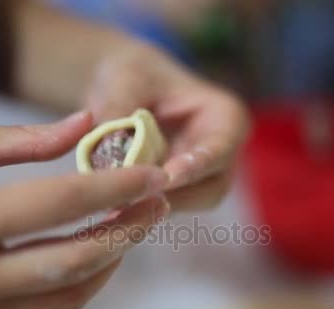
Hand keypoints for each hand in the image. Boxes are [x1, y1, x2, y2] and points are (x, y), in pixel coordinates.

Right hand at [0, 112, 169, 308]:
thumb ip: (21, 141)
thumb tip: (86, 126)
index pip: (59, 206)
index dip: (115, 187)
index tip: (153, 174)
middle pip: (74, 259)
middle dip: (127, 229)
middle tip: (159, 202)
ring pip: (66, 296)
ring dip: (110, 261)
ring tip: (133, 225)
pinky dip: (77, 281)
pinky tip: (94, 253)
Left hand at [86, 44, 249, 211]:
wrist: (122, 88)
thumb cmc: (134, 75)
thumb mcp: (125, 80)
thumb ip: (119, 106)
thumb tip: (107, 137)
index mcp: (226, 118)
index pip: (220, 149)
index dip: (196, 165)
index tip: (167, 176)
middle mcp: (221, 153)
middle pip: (211, 188)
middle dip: (174, 194)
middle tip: (133, 196)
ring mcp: (201, 177)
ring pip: (187, 204)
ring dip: (153, 204)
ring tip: (115, 201)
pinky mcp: (177, 193)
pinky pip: (162, 207)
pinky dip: (138, 208)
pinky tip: (111, 205)